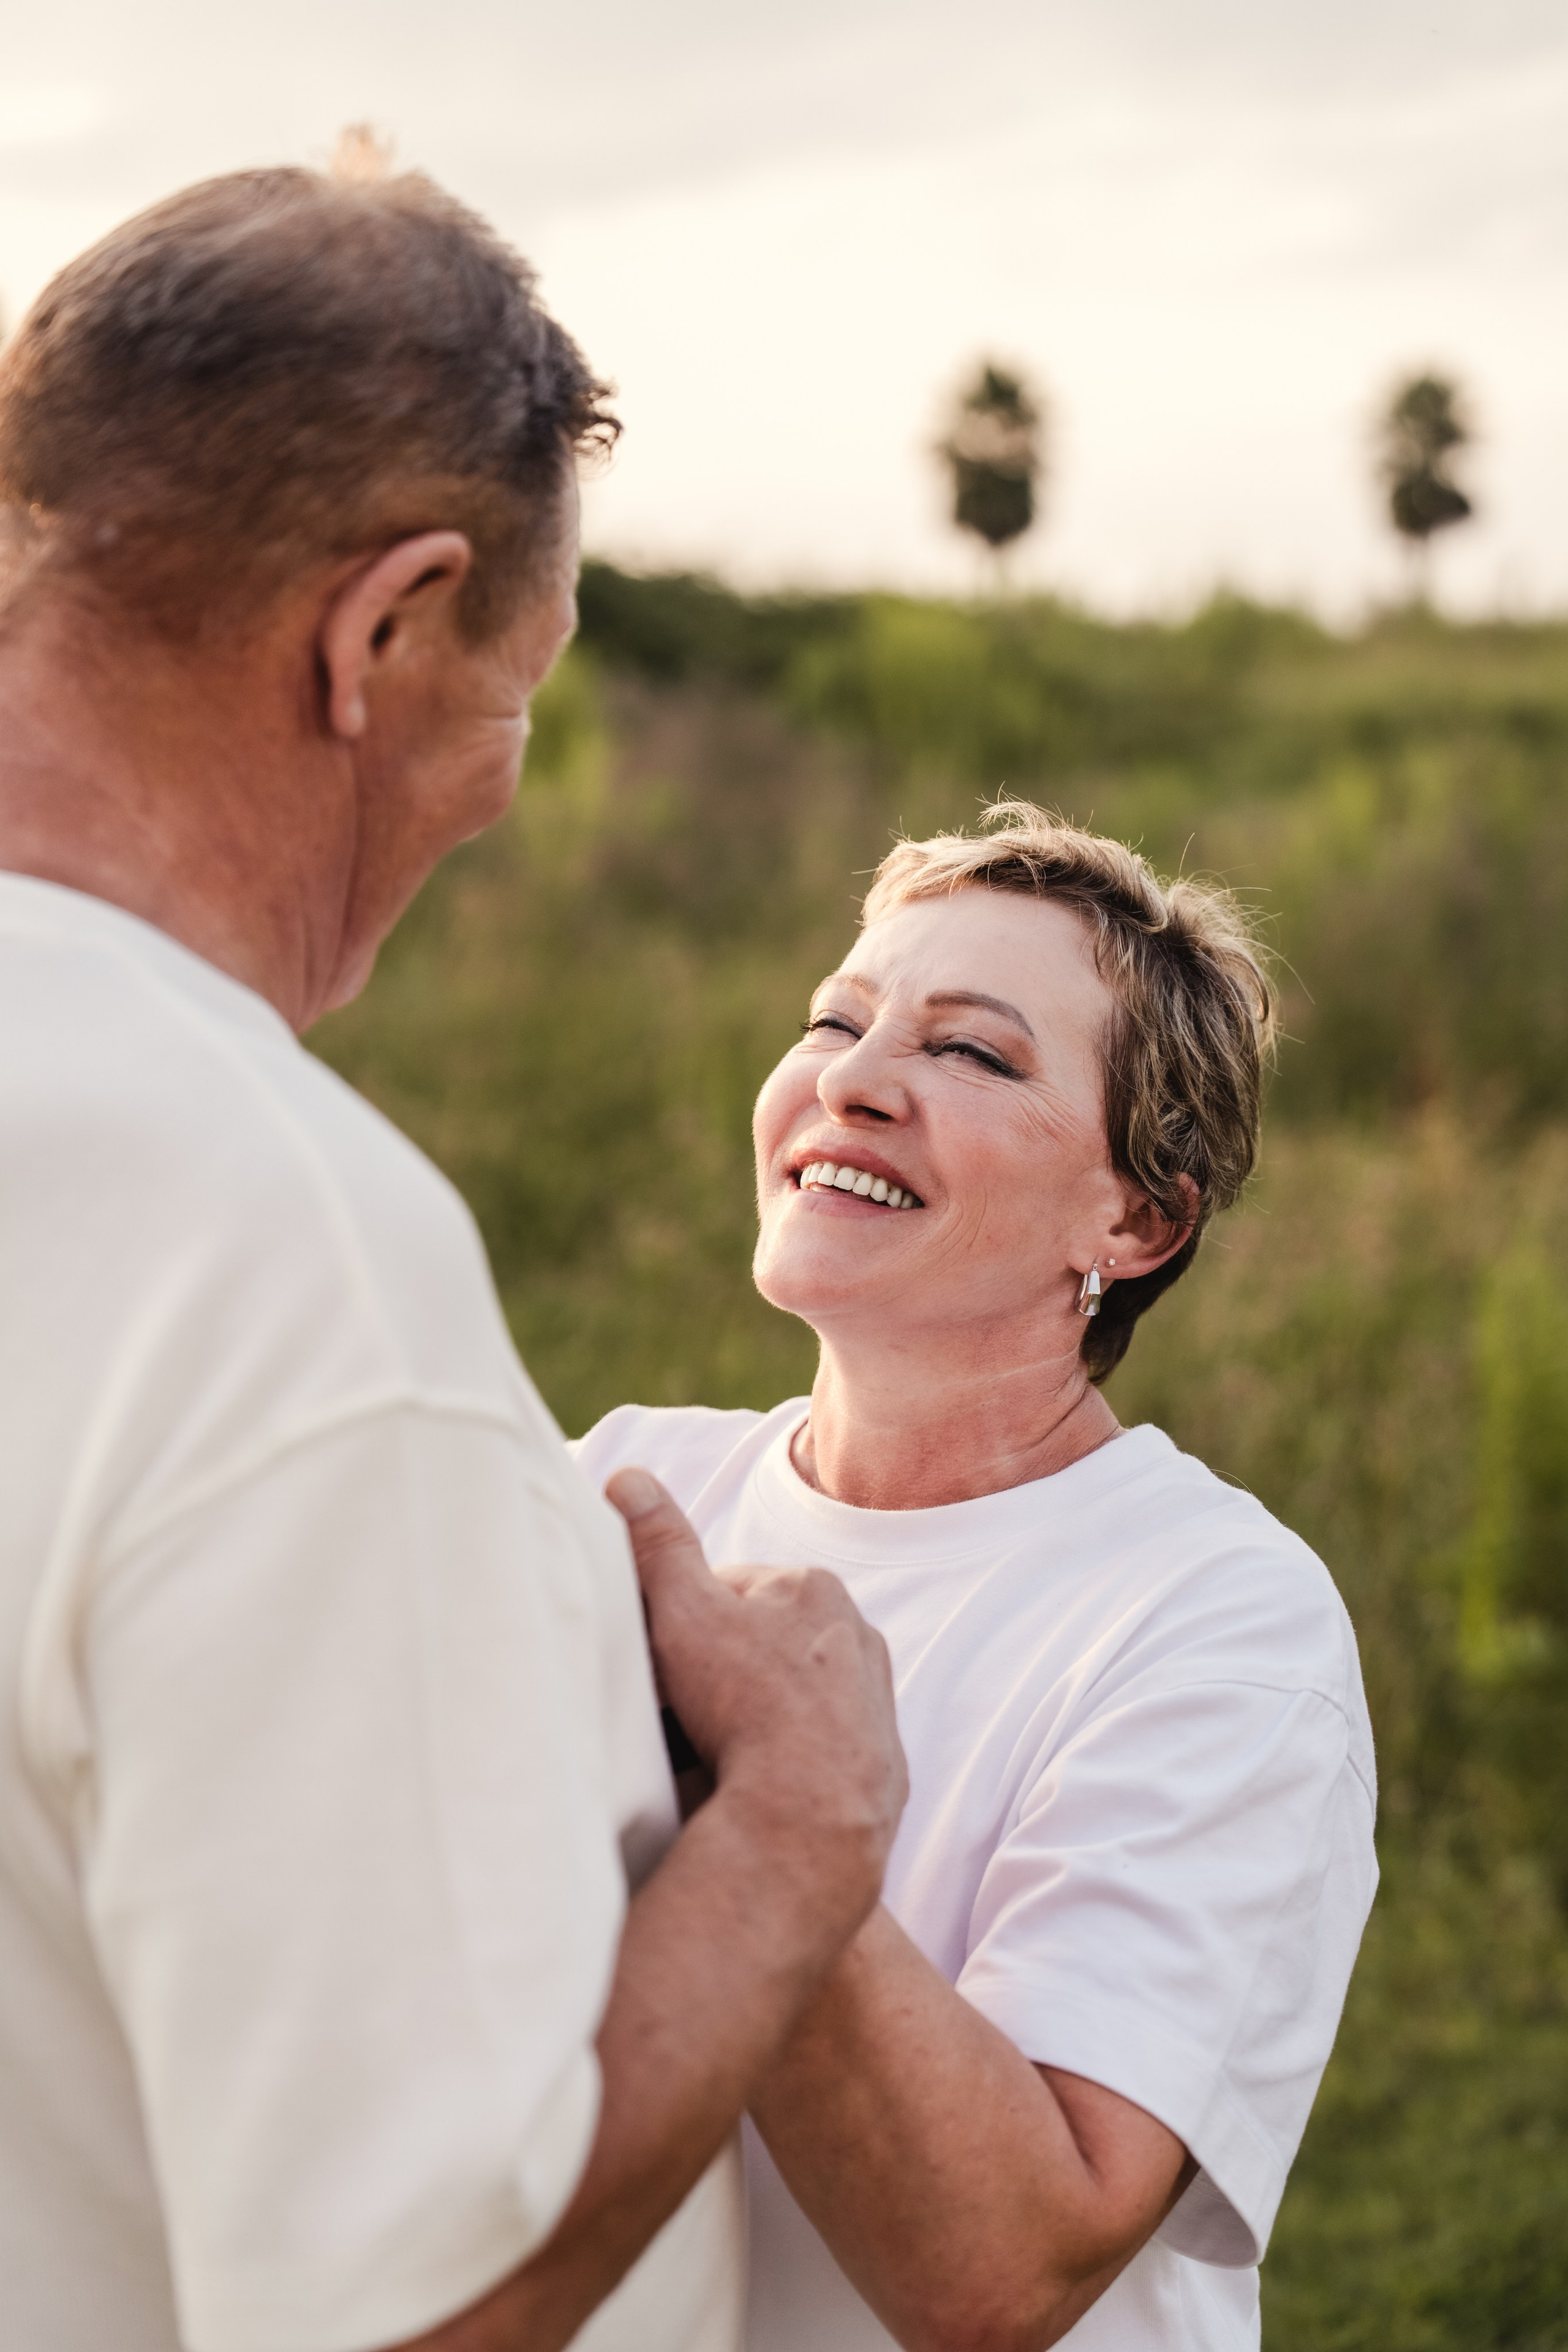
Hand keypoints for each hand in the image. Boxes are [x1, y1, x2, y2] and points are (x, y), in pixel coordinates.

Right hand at [606, 1469, 907, 1954]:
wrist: (812, 1814)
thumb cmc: (744, 1703)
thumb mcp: (683, 1611)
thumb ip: (658, 1544)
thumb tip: (627, 1477)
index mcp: (813, 1588)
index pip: (732, 1590)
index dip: (685, 1621)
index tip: (659, 1659)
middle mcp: (858, 1635)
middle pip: (767, 1641)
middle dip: (725, 1665)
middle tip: (680, 1707)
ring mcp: (875, 1701)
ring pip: (797, 1693)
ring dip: (758, 1711)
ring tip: (713, 1749)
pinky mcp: (882, 1763)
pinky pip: (822, 1747)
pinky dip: (790, 1758)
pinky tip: (757, 1780)